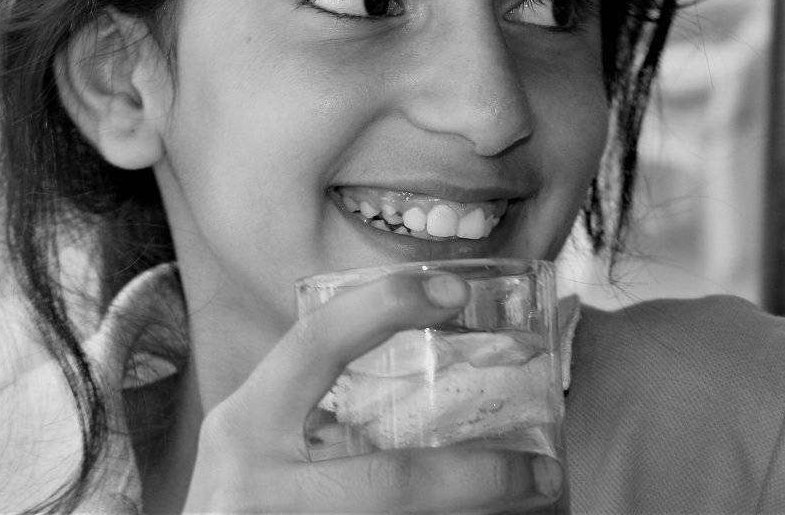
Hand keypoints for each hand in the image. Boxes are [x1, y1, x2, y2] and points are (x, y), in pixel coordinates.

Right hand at [180, 271, 564, 513]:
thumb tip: (428, 391)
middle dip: (482, 478)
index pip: (315, 343)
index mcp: (243, 426)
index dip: (385, 305)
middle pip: (393, 482)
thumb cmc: (240, 504)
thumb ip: (310, 418)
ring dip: (476, 514)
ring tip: (531, 501)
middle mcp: (255, 483)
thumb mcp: (256, 450)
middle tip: (544, 470)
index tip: (454, 291)